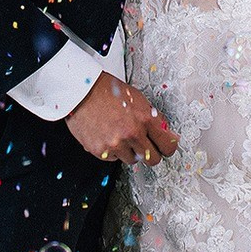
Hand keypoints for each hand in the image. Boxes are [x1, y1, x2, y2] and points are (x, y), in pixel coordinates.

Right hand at [64, 71, 178, 165]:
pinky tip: (108, 135)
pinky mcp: (100, 150)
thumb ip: (154, 118)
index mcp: (145, 119)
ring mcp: (116, 144)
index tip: (165, 147)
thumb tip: (167, 133)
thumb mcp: (138, 99)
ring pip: (132, 160)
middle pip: (153, 159)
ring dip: (130, 151)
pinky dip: (113, 151)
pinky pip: (114, 158)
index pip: (167, 145)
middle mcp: (132, 133)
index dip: (168, 147)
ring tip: (121, 135)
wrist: (82, 91)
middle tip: (146, 146)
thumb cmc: (109, 91)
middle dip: (152, 154)